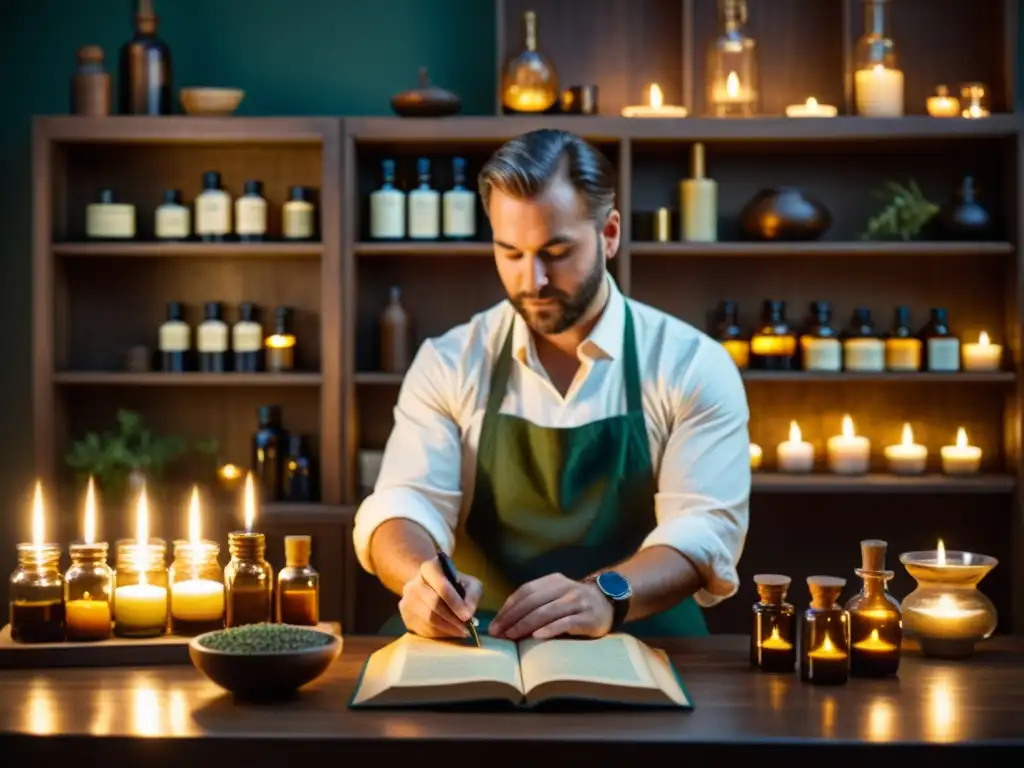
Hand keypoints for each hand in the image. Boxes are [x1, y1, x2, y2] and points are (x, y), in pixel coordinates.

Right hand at [398, 558, 482, 638]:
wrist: (433, 588)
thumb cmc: (455, 585)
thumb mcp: (470, 584)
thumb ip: (473, 595)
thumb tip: (469, 612)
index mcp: (429, 568)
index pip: (442, 586)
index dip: (455, 603)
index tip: (468, 616)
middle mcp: (413, 583)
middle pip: (434, 605)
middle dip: (452, 619)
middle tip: (467, 628)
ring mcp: (406, 601)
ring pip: (428, 620)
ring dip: (447, 629)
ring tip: (461, 632)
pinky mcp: (405, 617)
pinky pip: (423, 629)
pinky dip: (440, 634)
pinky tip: (450, 632)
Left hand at [489, 573, 612, 639]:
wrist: (608, 602)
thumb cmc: (574, 603)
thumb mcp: (556, 595)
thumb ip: (535, 603)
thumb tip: (505, 622)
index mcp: (553, 580)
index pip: (525, 591)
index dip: (508, 608)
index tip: (495, 624)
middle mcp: (565, 588)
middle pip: (533, 602)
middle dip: (512, 618)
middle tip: (499, 633)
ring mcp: (577, 602)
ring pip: (546, 612)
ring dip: (526, 625)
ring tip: (512, 636)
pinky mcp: (588, 617)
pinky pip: (565, 622)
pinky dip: (550, 629)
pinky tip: (537, 637)